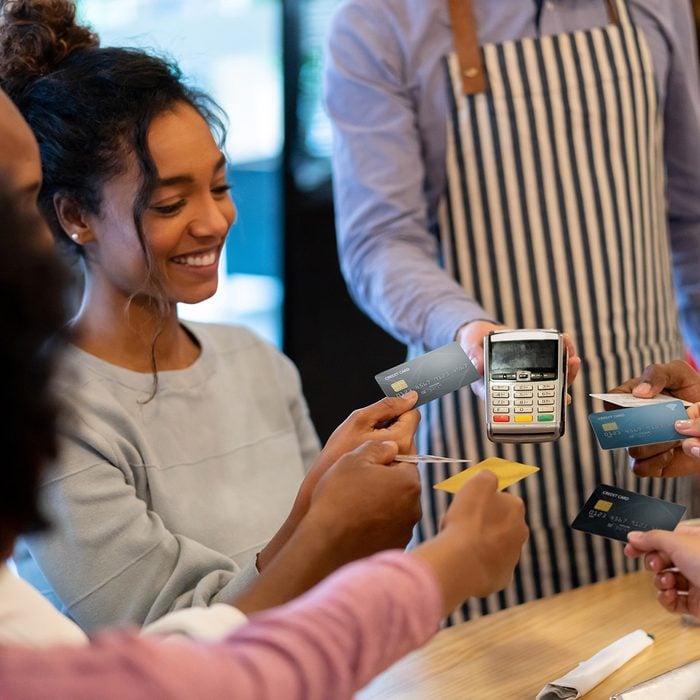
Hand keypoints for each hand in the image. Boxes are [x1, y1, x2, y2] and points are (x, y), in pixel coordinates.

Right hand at [257, 396, 419, 569]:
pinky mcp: (395, 548)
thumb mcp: (353, 460)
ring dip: (382, 505)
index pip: (406, 462)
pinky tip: (356, 526)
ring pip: (396, 509)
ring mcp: (406, 531)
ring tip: (354, 508)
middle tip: (358, 486)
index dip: (386, 460)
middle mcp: (414, 508)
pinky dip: (377, 526)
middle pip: (403, 487)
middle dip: (385, 484)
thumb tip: (392, 447)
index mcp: (408, 482)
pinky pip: (389, 530)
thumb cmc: (339, 498)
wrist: (326, 544)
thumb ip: (378, 448)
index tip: (367, 466)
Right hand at [412, 471, 527, 613]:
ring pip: (496, 547)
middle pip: (500, 524)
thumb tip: (490, 477)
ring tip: (460, 545)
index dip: (481, 503)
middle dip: (485, 525)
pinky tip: (465, 562)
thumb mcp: (476, 483)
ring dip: (482, 545)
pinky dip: (479, 565)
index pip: (500, 500)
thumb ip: (487, 476)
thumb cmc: (467, 519)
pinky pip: (490, 568)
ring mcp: (513, 557)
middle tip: (462, 526)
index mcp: (516, 508)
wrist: (462, 560)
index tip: (467, 508)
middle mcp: (521, 532)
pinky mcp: (504, 577)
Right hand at [456, 321, 580, 401]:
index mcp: (493, 389)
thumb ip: (471, 354)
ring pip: (549, 382)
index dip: (533, 411)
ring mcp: (526, 377)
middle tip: (567, 381)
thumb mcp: (468, 345)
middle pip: (538, 396)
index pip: (514, 406)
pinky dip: (561, 357)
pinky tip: (567, 347)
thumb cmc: (472, 343)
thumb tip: (477, 365)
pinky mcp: (534, 366)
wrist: (480, 332)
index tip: (541, 406)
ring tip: (572, 360)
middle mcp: (512, 387)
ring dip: (564, 372)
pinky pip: (551, 365)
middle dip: (557, 389)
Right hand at [609, 361, 699, 476]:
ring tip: (674, 437)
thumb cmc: (692, 391)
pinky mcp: (650, 462)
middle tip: (659, 423)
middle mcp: (632, 422)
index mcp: (631, 398)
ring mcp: (640, 442)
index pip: (610, 401)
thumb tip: (639, 393)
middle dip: (638, 428)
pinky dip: (656, 462)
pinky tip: (671, 452)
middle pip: (618, 429)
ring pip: (632, 450)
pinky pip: (641, 468)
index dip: (614, 405)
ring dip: (654, 445)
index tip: (633, 405)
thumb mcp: (678, 374)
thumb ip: (656, 375)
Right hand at [624, 526, 699, 616]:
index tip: (631, 547)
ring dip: (660, 583)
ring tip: (667, 583)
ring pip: (665, 580)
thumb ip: (652, 538)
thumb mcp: (678, 543)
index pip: (663, 537)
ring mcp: (697, 583)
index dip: (645, 541)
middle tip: (655, 565)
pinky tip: (669, 596)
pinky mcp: (697, 605)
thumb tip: (634, 536)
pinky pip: (672, 602)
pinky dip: (666, 600)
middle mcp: (696, 561)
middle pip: (662, 559)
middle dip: (654, 564)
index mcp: (694, 541)